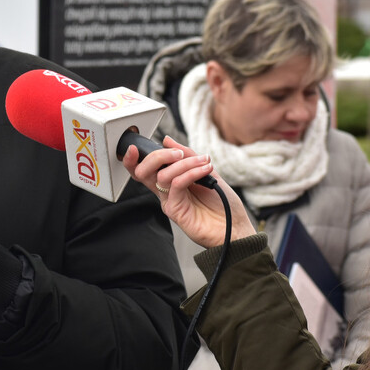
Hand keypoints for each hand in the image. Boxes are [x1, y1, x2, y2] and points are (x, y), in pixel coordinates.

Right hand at [121, 136, 255, 247]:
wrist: (236, 228)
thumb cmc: (223, 203)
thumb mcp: (206, 170)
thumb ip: (187, 155)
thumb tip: (168, 141)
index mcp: (169, 182)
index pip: (144, 169)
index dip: (133, 159)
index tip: (134, 147)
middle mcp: (165, 191)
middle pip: (144, 171)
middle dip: (158, 156)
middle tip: (179, 153)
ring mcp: (169, 201)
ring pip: (163, 175)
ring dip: (185, 163)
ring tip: (203, 162)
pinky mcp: (175, 210)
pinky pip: (176, 185)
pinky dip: (190, 173)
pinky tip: (205, 170)